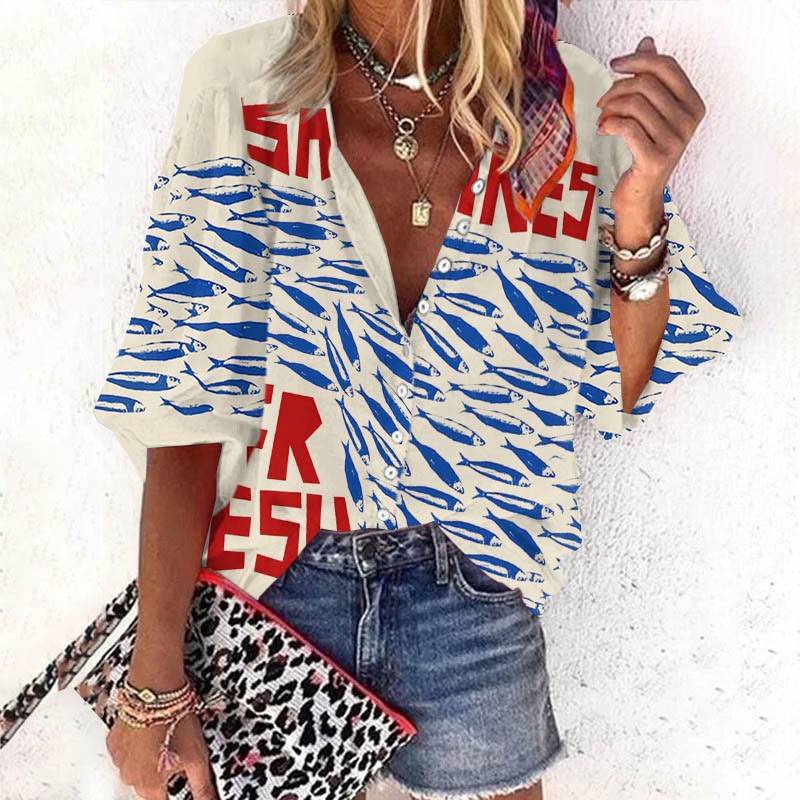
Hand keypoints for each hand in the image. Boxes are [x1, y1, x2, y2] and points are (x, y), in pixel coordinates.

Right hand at [106, 707, 218, 799]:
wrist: (156, 689)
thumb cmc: (175, 719)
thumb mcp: (197, 756)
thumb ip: (202, 787)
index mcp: (149, 785)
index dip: (172, 795)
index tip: (176, 787)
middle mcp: (130, 777)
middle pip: (148, 787)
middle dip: (162, 775)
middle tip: (174, 753)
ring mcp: (118, 759)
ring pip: (136, 770)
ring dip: (148, 761)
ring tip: (164, 740)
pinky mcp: (113, 742)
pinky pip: (125, 753)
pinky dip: (137, 748)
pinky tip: (150, 733)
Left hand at [597, 36, 705, 211]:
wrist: (641, 194)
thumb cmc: (645, 151)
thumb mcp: (651, 113)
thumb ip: (651, 78)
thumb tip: (647, 44)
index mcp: (693, 104)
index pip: (666, 66)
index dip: (637, 60)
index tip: (614, 65)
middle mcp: (688, 122)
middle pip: (646, 84)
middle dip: (617, 88)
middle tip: (603, 102)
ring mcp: (674, 141)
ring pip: (634, 104)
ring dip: (610, 108)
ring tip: (603, 118)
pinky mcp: (655, 158)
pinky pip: (627, 127)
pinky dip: (609, 124)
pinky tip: (603, 129)